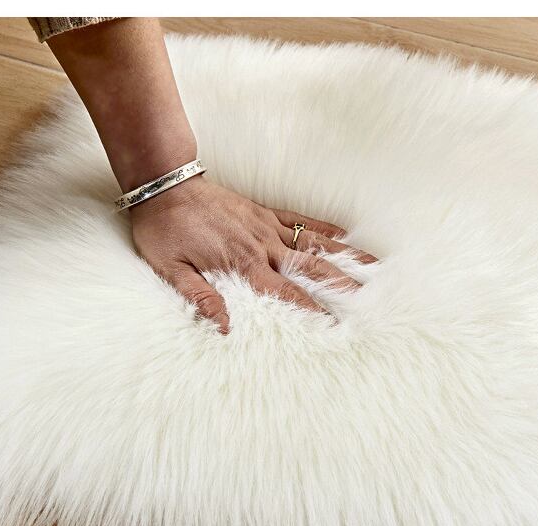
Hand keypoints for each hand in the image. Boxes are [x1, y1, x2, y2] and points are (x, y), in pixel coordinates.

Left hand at [129, 175, 377, 333]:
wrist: (164, 186)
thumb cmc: (165, 231)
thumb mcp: (172, 270)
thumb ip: (200, 297)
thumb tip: (224, 327)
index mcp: (242, 263)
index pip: (285, 291)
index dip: (311, 308)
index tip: (333, 322)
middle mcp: (262, 245)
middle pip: (310, 267)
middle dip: (340, 283)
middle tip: (367, 297)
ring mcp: (266, 226)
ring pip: (312, 243)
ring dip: (343, 254)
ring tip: (372, 265)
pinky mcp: (263, 211)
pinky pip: (299, 219)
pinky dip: (321, 227)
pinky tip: (342, 233)